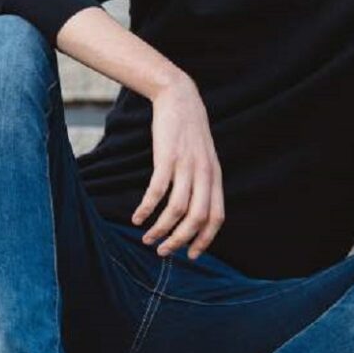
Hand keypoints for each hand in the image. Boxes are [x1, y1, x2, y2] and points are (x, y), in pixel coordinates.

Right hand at [132, 74, 224, 260]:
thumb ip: (202, 181)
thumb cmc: (188, 131)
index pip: (216, 217)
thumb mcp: (203, 157)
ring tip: (147, 239)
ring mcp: (186, 165)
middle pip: (197, 218)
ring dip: (161, 229)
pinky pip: (156, 192)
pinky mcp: (166, 157)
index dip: (205, 239)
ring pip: (176, 209)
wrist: (179, 97)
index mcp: (214, 176)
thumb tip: (193, 211)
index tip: (191, 255)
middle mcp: (204, 173)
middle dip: (180, 241)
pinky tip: (137, 218)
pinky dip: (146, 209)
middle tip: (164, 252)